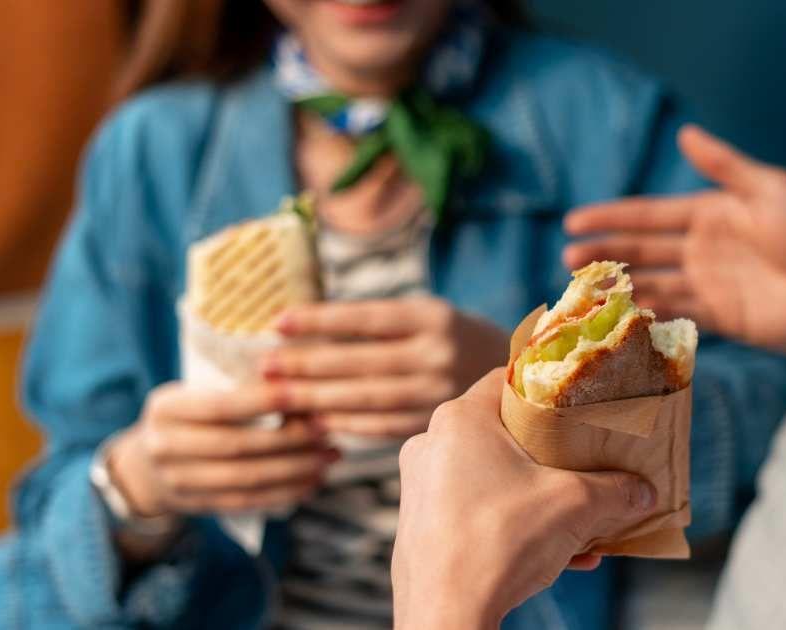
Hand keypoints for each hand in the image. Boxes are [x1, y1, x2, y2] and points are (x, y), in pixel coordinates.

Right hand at [110, 382, 336, 518]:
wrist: (146, 464)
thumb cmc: (189, 414)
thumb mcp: (195, 390)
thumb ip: (233, 385)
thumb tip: (297, 376)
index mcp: (166, 408)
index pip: (220, 406)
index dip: (263, 401)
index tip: (303, 393)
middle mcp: (164, 446)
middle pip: (238, 445)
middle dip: (290, 438)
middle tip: (327, 428)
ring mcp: (177, 481)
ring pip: (246, 478)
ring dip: (296, 468)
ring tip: (329, 455)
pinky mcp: (196, 505)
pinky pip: (247, 501)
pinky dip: (284, 493)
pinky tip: (312, 481)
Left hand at [263, 296, 509, 438]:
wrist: (520, 373)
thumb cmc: (454, 339)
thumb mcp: (427, 315)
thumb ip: (379, 324)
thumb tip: (306, 330)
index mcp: (432, 316)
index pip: (364, 318)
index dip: (319, 320)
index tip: (277, 322)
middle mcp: (437, 353)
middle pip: (359, 361)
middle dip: (306, 365)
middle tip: (265, 367)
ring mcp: (438, 391)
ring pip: (366, 397)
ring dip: (317, 398)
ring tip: (280, 397)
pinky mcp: (436, 420)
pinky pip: (382, 425)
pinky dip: (347, 424)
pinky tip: (317, 421)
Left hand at [392, 370, 656, 628]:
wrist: (448, 617)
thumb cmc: (501, 544)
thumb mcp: (575, 505)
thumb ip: (615, 490)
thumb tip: (644, 491)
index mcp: (459, 419)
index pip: (507, 379)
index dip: (548, 386)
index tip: (578, 401)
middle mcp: (431, 446)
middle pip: (503, 433)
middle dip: (551, 454)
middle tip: (586, 463)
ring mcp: (421, 489)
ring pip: (492, 478)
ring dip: (540, 497)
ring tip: (583, 521)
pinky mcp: (422, 528)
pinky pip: (477, 512)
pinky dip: (516, 525)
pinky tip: (562, 555)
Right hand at [564, 125, 785, 353]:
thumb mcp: (771, 190)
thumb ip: (726, 168)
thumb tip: (686, 133)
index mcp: (713, 213)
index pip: (650, 215)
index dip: (612, 217)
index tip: (574, 220)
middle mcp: (705, 249)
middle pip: (643, 251)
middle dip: (605, 254)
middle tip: (567, 260)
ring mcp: (712, 284)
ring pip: (654, 284)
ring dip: (620, 287)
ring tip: (583, 291)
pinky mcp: (724, 318)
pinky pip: (678, 315)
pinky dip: (649, 316)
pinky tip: (622, 316)